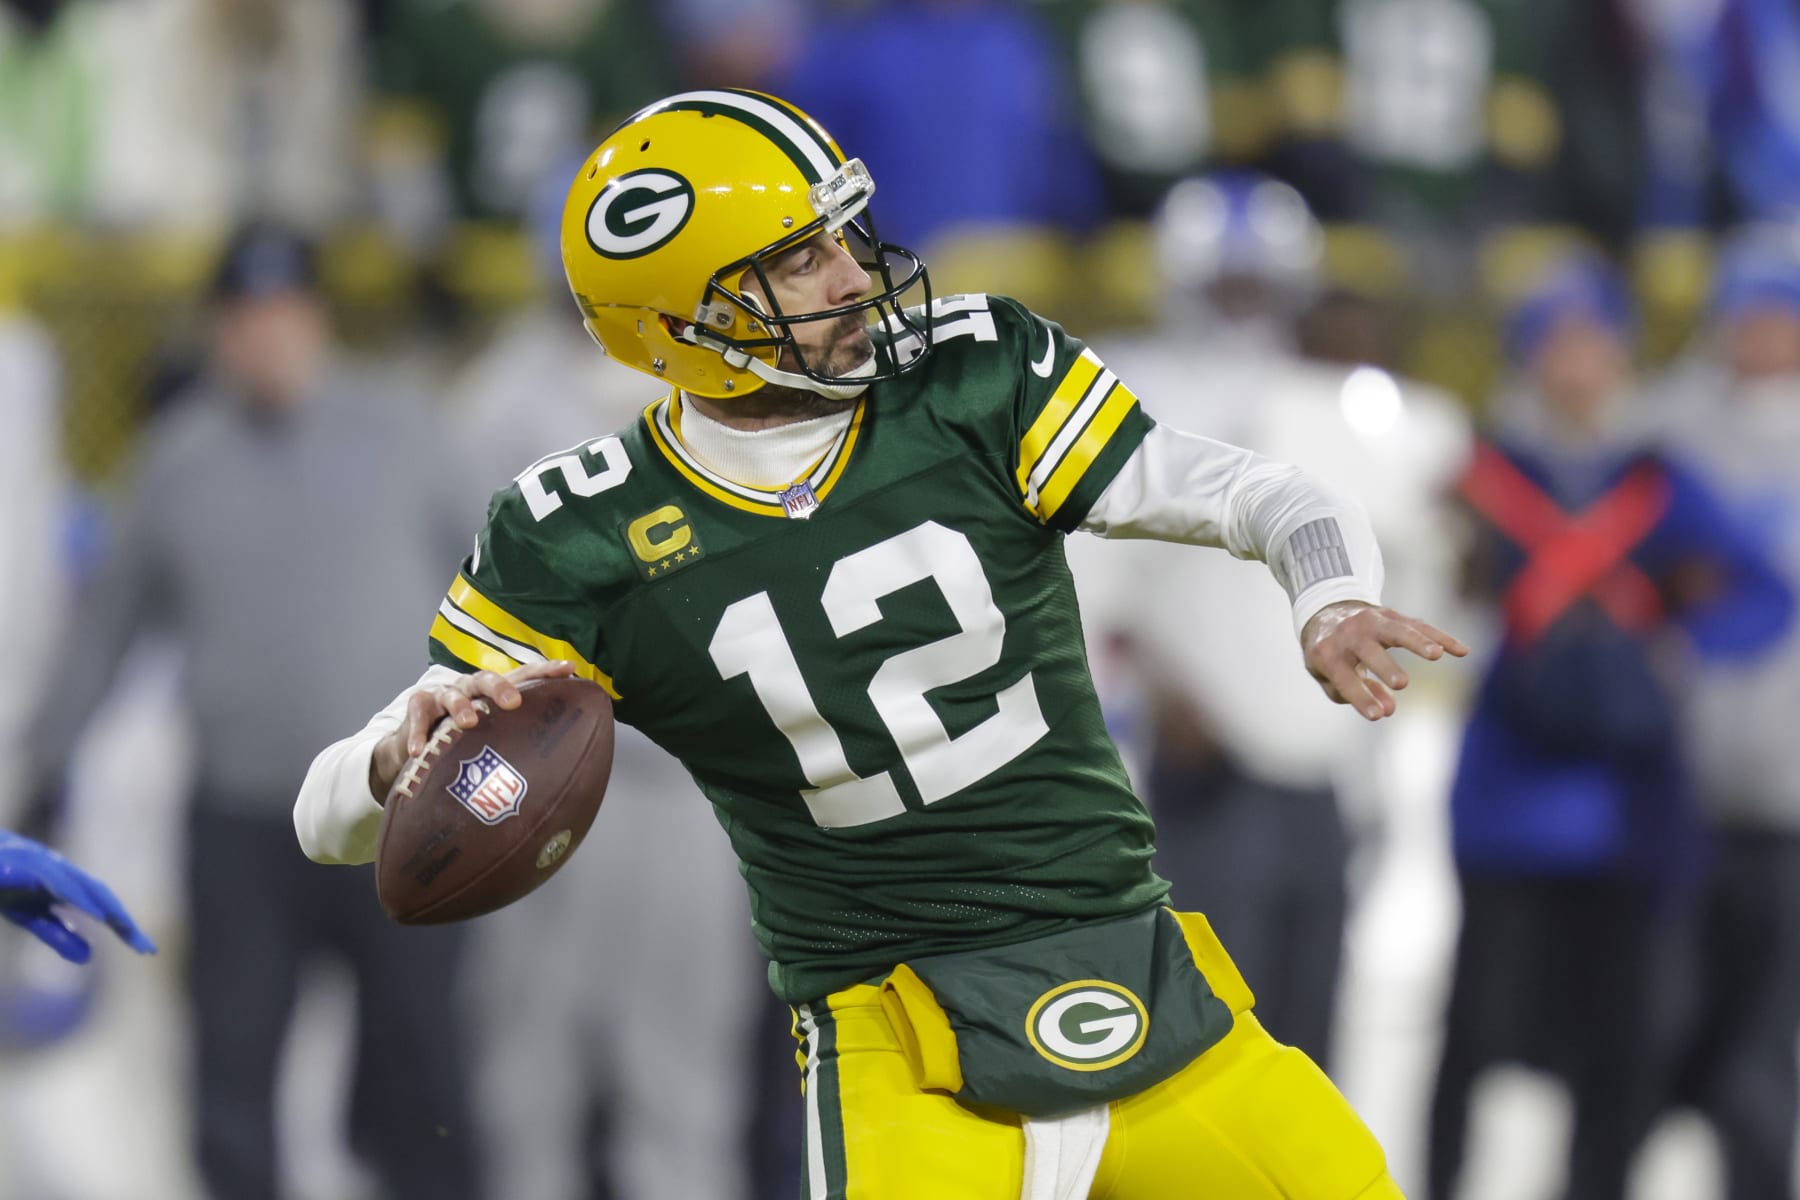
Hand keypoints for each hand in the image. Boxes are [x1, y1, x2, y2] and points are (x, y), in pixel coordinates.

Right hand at [0, 831, 156, 962]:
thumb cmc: (2, 884)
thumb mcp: (29, 915)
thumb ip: (57, 934)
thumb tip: (90, 958)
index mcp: (65, 882)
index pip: (102, 905)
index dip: (124, 926)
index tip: (148, 950)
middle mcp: (60, 869)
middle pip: (101, 894)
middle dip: (124, 920)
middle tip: (147, 948)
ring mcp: (42, 862)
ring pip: (82, 885)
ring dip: (106, 908)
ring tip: (127, 931)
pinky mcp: (24, 862)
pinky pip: (55, 880)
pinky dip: (76, 895)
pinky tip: (93, 913)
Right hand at [369, 660, 578, 801]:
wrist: (416, 748)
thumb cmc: (462, 743)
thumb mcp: (490, 741)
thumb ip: (516, 748)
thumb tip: (560, 777)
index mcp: (493, 693)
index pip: (523, 676)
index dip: (545, 671)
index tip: (569, 669)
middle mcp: (470, 688)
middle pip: (486, 679)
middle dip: (500, 688)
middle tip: (513, 703)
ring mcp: (443, 696)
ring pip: (453, 694)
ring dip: (461, 707)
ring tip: (469, 722)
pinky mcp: (418, 708)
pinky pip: (417, 716)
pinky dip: (417, 733)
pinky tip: (418, 751)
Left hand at [1300, 600, 1468, 720]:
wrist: (1325, 612)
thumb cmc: (1329, 655)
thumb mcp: (1329, 677)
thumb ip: (1355, 694)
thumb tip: (1388, 709)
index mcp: (1328, 653)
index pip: (1345, 678)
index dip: (1361, 697)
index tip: (1378, 715)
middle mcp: (1349, 634)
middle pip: (1369, 650)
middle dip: (1385, 667)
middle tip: (1401, 684)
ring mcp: (1372, 621)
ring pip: (1397, 630)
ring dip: (1417, 641)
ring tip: (1437, 655)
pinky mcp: (1393, 616)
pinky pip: (1420, 626)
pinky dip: (1441, 637)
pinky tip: (1462, 651)